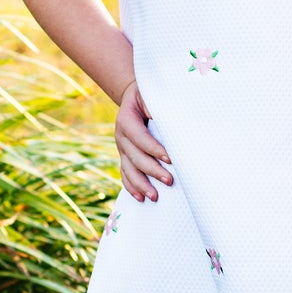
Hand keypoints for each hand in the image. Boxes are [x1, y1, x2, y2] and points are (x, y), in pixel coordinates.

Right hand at [114, 80, 172, 200]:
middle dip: (153, 171)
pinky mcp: (124, 156)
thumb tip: (165, 118)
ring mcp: (121, 148)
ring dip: (141, 185)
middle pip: (135, 157)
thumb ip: (155, 105)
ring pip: (128, 170)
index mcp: (126, 121)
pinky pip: (125, 174)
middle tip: (170, 181)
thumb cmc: (147, 95)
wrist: (134, 97)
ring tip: (155, 197)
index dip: (154, 149)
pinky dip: (131, 187)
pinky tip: (140, 198)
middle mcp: (121, 136)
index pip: (140, 138)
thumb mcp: (150, 94)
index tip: (170, 159)